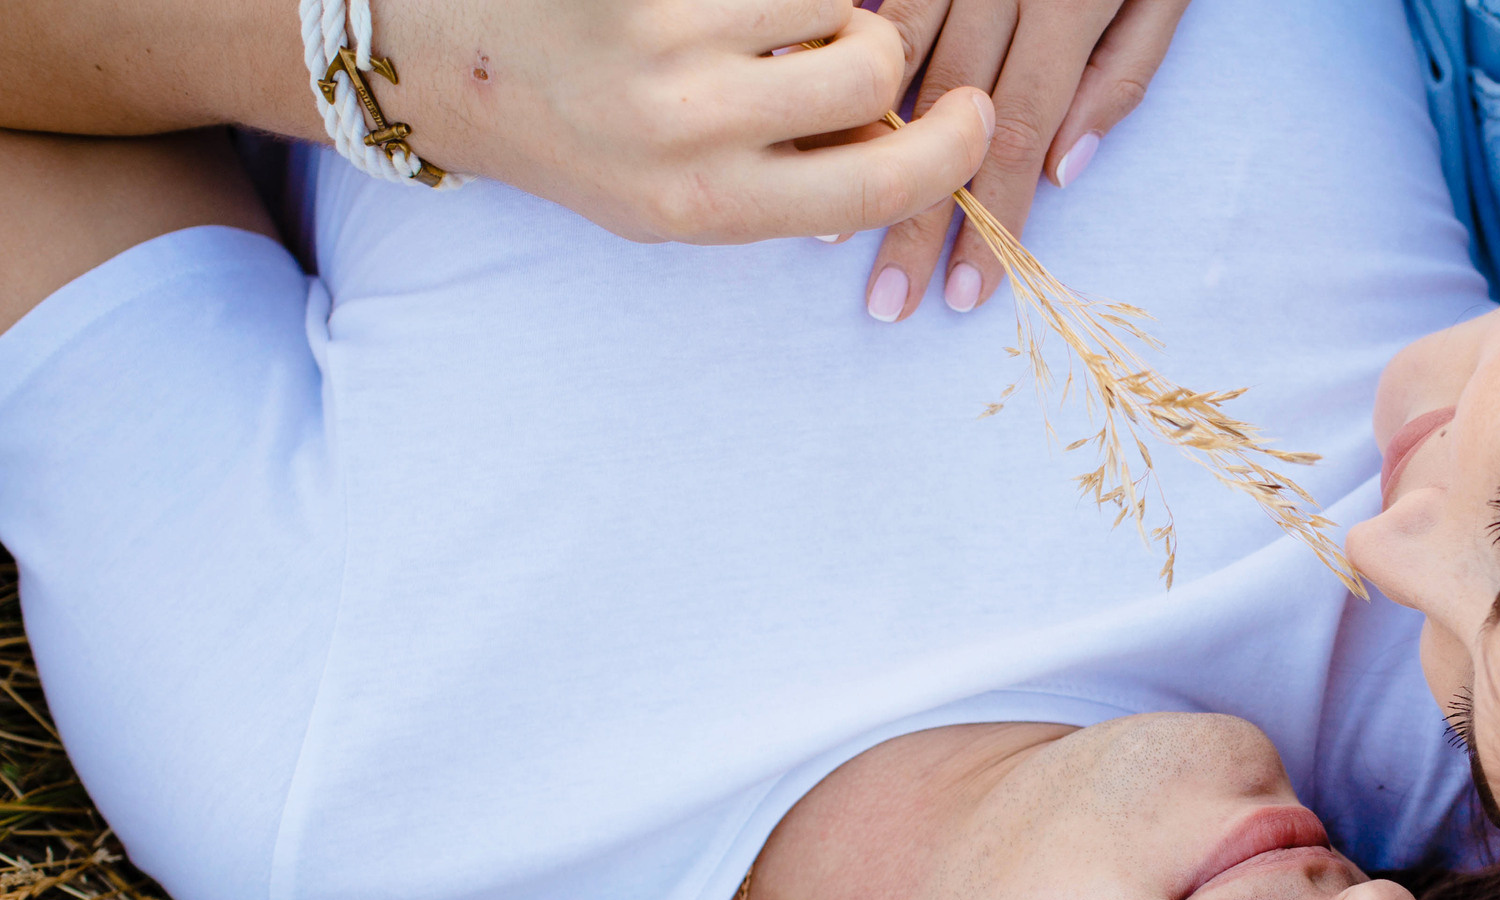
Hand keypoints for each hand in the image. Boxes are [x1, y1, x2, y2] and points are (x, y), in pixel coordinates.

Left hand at [391, 0, 997, 243]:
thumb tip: (905, 140)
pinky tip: (716, 7)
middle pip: (871, 67)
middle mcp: (685, 125)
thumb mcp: (681, 203)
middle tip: (843, 52)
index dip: (951, 148)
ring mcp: (664, 33)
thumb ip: (789, 186)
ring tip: (760, 23)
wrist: (452, 62)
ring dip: (816, 2)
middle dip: (875, 54)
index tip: (972, 118)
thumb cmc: (583, 140)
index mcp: (704, 205)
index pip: (879, 184)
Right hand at [863, 0, 1191, 320]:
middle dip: (913, 216)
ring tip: (838, 228)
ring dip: (860, 156)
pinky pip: (877, 13)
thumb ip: (1121, 73)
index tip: (963, 292)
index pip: (1018, 137)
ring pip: (892, 71)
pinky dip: (854, 78)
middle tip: (892, 298)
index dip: (989, 221)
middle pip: (942, 121)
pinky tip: (826, 135)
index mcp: (1064, 5)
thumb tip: (1061, 172)